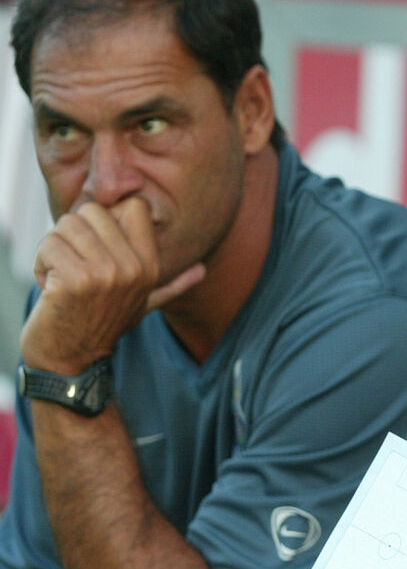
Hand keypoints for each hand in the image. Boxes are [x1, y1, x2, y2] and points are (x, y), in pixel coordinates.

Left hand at [20, 197, 203, 371]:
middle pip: (93, 210)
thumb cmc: (102, 326)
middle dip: (73, 233)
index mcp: (150, 266)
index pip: (134, 206)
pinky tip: (50, 288)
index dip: (108, 216)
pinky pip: (48, 246)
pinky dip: (40, 265)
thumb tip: (203, 270)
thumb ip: (173, 285)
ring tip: (61, 277)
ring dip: (53, 250)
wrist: (72, 361)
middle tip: (73, 264)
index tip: (96, 243)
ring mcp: (106, 274)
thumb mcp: (144, 304)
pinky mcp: (75, 280)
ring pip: (66, 225)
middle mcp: (133, 268)